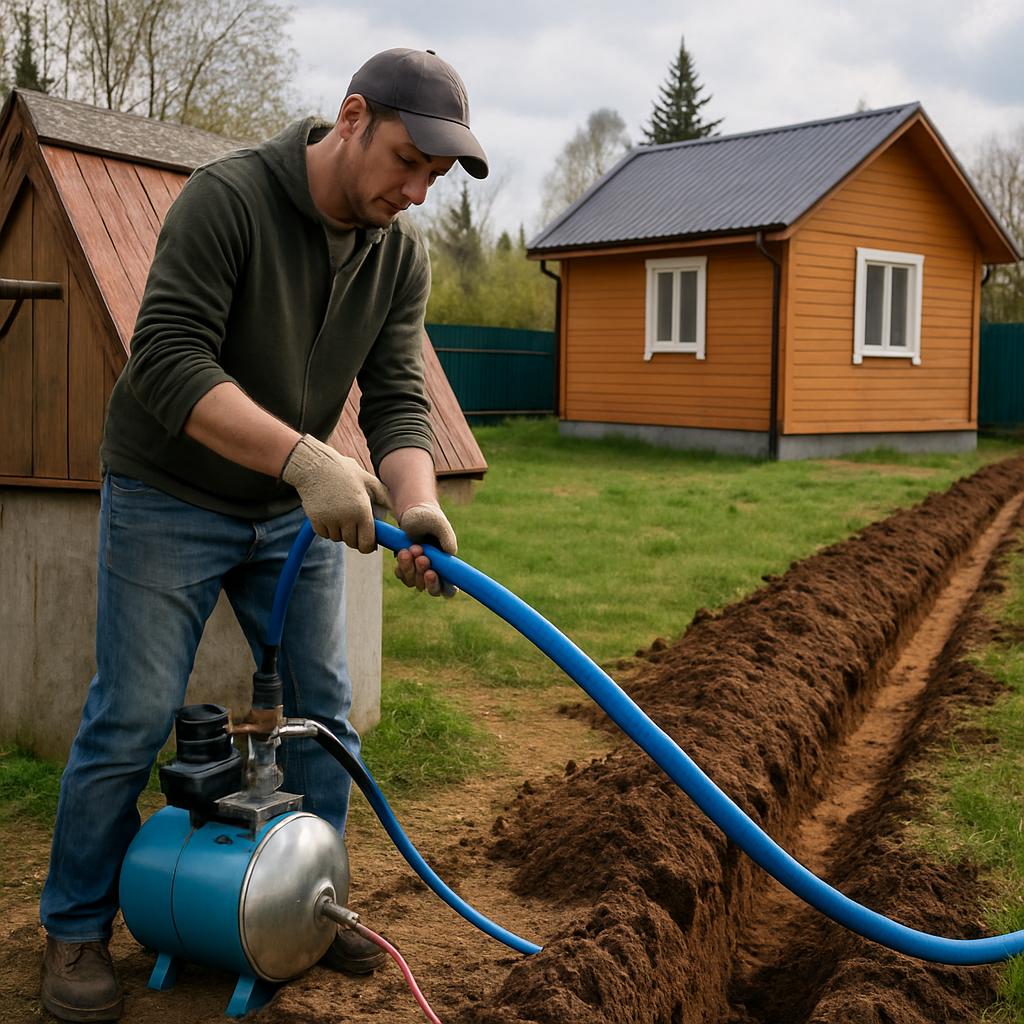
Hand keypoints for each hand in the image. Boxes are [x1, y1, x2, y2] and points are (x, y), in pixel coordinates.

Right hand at [281, 435, 390, 551]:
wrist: (315, 465)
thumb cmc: (345, 472)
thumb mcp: (369, 481)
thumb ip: (384, 499)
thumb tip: (396, 515)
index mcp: (362, 510)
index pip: (367, 543)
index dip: (368, 546)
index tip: (368, 543)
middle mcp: (346, 518)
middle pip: (352, 543)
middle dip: (354, 537)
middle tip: (353, 523)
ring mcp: (329, 520)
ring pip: (337, 538)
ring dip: (340, 531)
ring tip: (340, 512)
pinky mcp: (315, 520)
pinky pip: (324, 534)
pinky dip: (327, 528)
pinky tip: (328, 512)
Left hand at [394, 502, 457, 597]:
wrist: (413, 513)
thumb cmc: (430, 519)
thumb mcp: (439, 524)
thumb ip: (447, 538)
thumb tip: (451, 552)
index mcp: (449, 567)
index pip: (451, 589)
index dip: (446, 589)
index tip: (433, 573)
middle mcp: (435, 573)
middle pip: (432, 589)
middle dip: (424, 575)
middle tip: (422, 558)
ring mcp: (419, 573)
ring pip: (414, 582)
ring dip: (411, 568)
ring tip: (411, 548)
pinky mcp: (406, 568)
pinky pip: (402, 575)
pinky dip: (402, 566)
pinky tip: (403, 551)